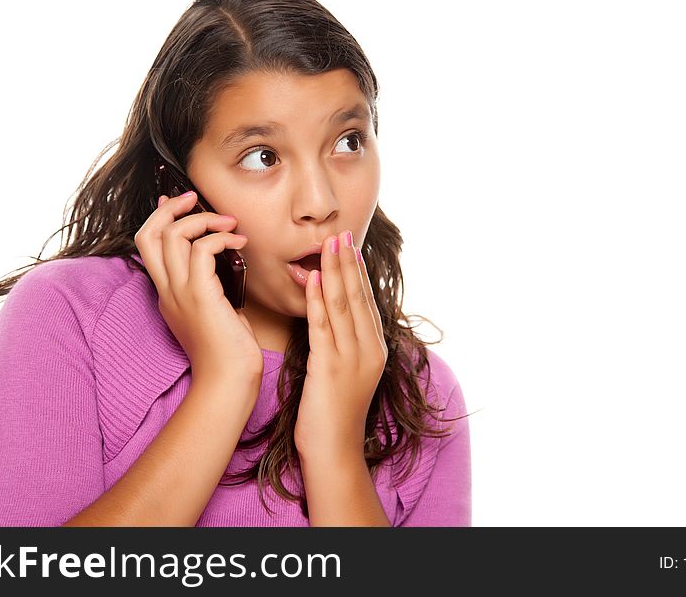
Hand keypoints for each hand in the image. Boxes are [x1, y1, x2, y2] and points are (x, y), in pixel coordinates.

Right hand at [134, 192, 263, 388]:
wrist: (228, 381)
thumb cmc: (229, 351)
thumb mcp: (216, 311)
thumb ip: (212, 286)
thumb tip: (225, 261)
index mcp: (167, 294)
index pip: (147, 245)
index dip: (160, 217)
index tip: (179, 202)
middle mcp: (167, 291)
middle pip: (149, 233)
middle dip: (171, 208)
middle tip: (195, 198)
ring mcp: (180, 293)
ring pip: (172, 236)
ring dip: (203, 220)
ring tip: (229, 224)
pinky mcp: (199, 296)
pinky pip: (202, 250)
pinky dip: (220, 238)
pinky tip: (239, 243)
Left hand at [294, 230, 387, 458]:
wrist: (334, 452)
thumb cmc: (334, 416)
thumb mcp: (346, 375)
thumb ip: (343, 345)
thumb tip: (333, 320)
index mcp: (375, 349)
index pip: (365, 301)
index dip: (356, 272)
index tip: (349, 247)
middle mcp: (369, 349)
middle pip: (357, 297)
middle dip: (347, 263)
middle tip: (340, 233)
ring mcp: (352, 358)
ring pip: (342, 306)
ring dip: (333, 272)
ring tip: (327, 246)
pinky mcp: (330, 368)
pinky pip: (323, 327)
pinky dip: (316, 300)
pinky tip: (310, 279)